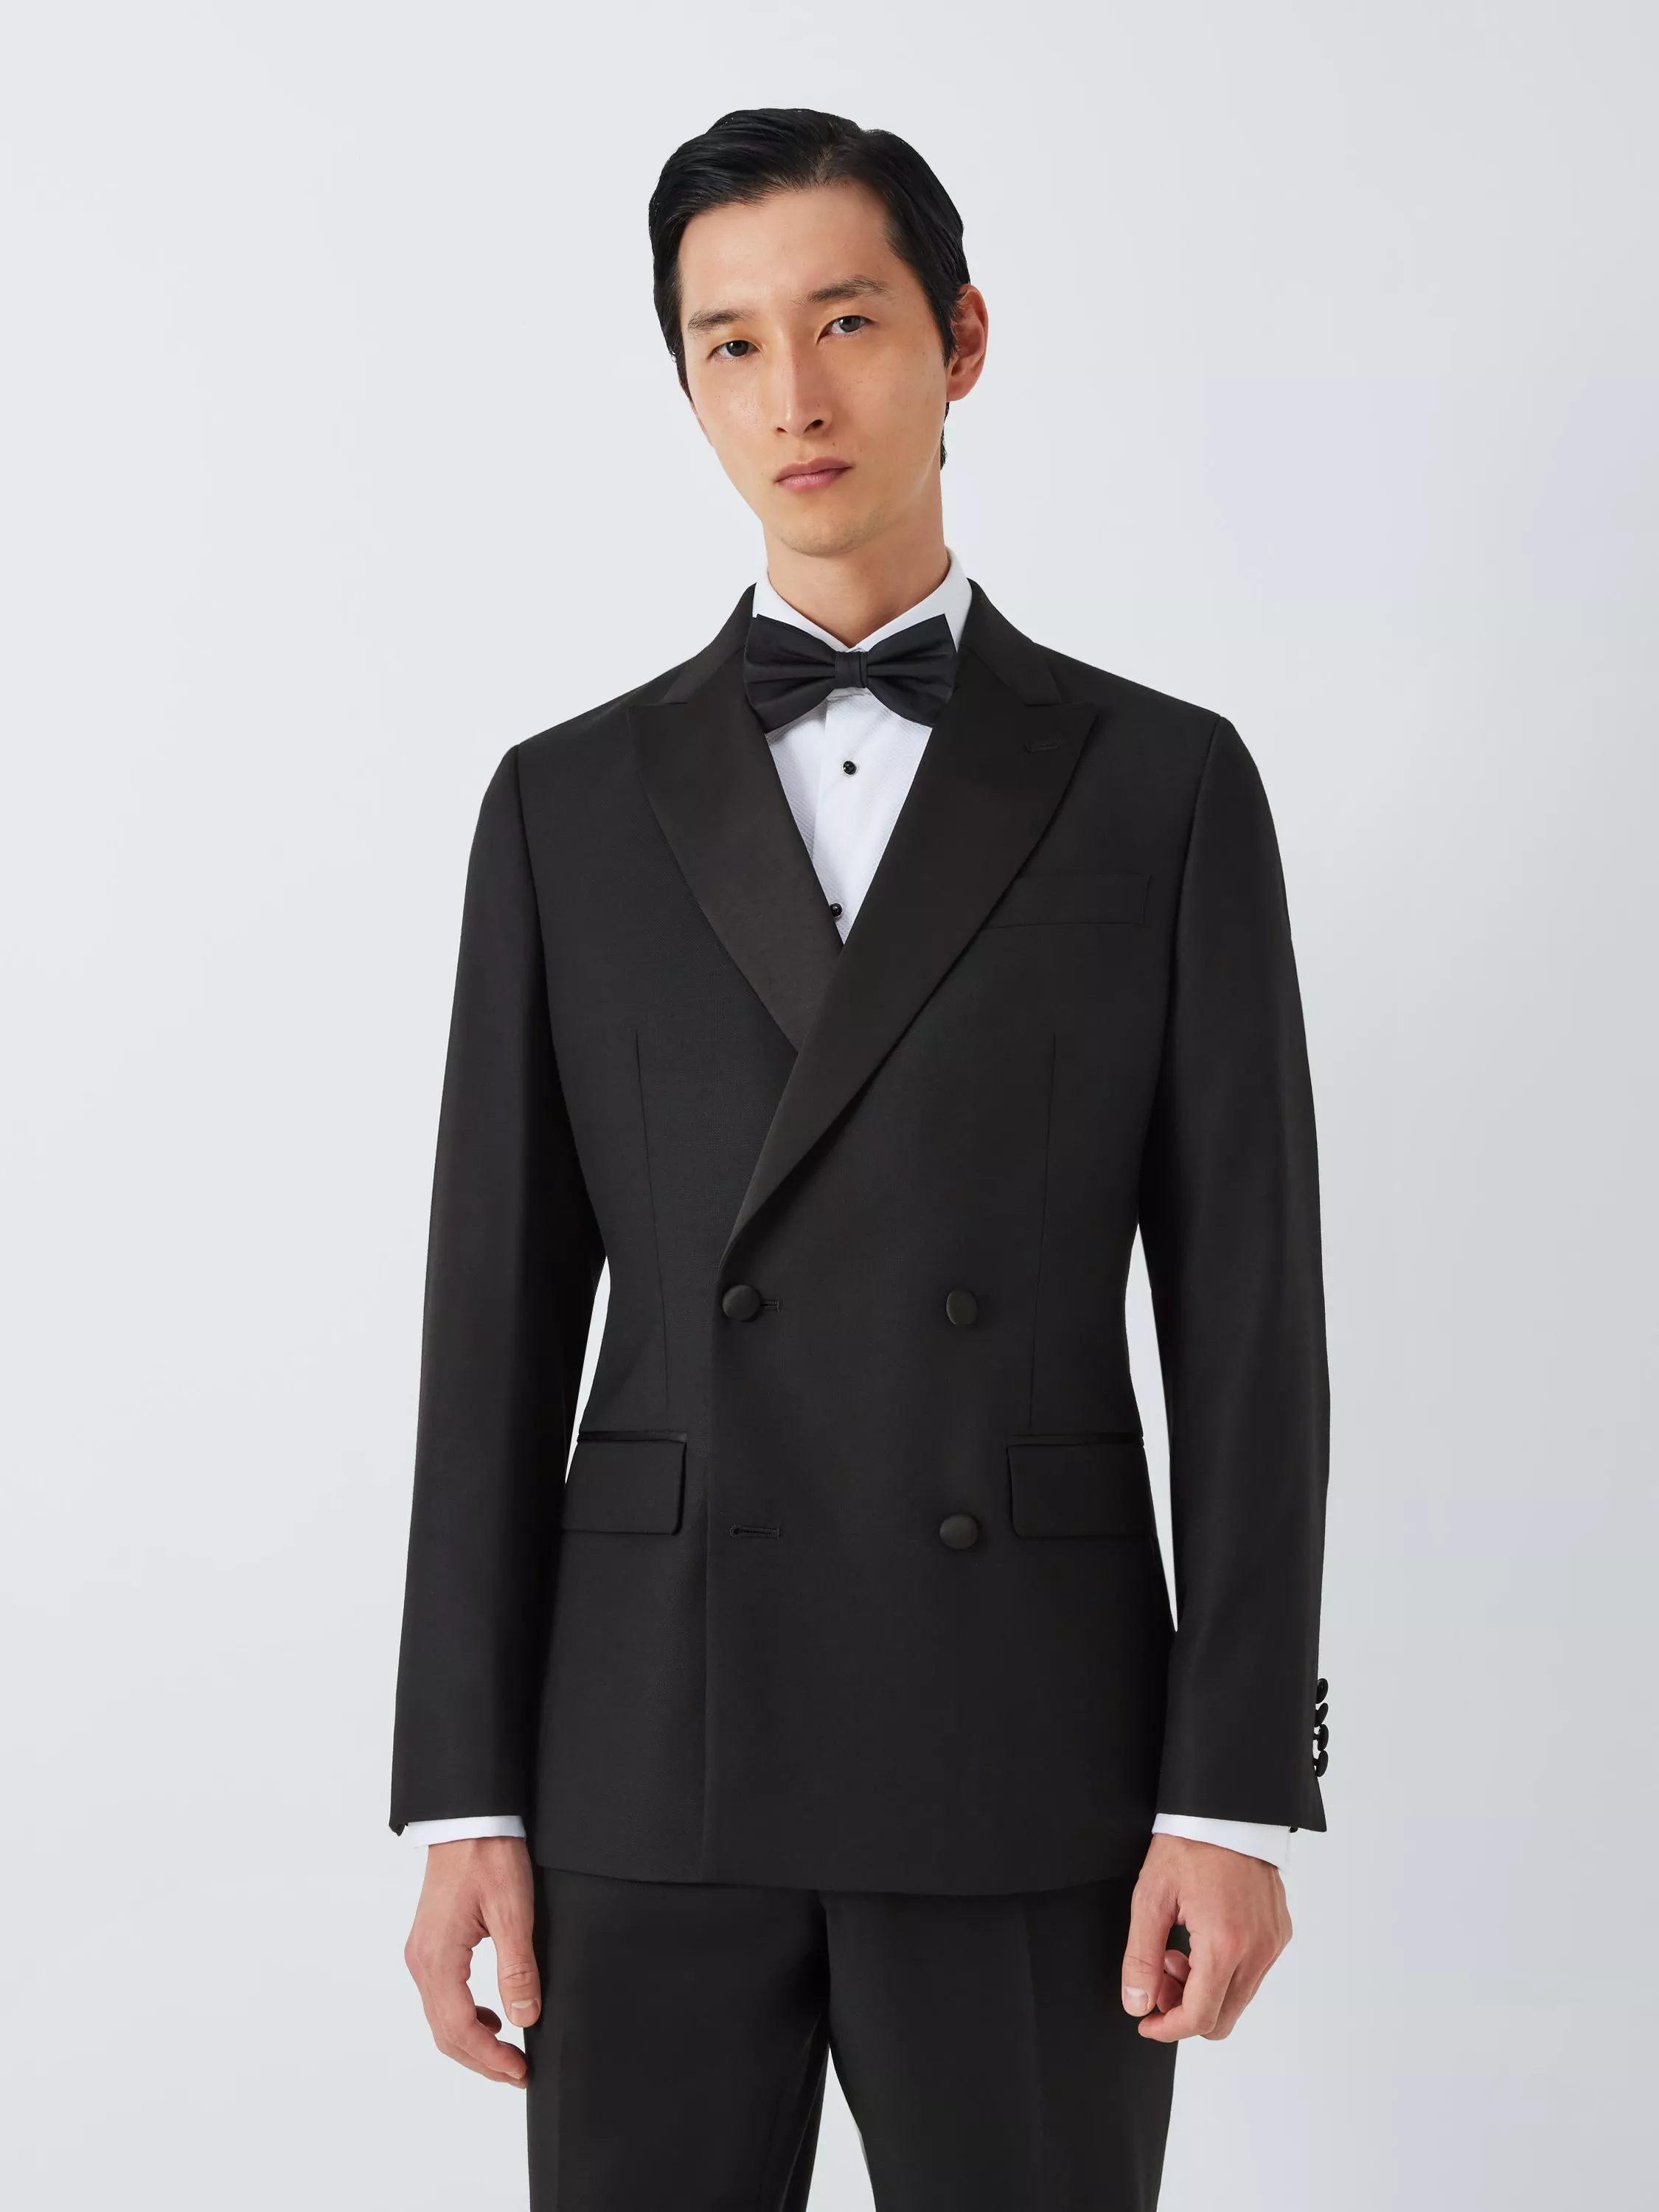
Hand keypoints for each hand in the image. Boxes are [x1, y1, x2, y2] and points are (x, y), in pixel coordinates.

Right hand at [403, 1835, 539, 2084]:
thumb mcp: (513, 1911)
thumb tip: (524, 2018)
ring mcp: (422, 1954)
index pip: (460, 2029)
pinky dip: (464, 2018)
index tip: (519, 2071)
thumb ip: (517, 1969)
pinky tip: (492, 2017)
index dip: (490, 2059)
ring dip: (472, 2043)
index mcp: (439, 1958)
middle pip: (445, 2033)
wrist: (467, 1818)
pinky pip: (441, 1997)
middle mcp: (422, 1961)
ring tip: (507, 2053)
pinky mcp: (430, 1945)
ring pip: (441, 2018)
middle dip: (481, 2060)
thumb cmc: (488, 1856)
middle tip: (517, 2073)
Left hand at [1120, 1833, 1290, 2041]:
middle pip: (1222, 2019)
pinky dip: (1224, 1972)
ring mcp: (1273, 1943)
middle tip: (1160, 1975)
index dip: (1167, 2028)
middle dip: (1184, 2009)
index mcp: (1225, 1944)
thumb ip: (1141, 1958)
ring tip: (1178, 1950)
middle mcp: (1257, 1950)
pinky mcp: (1279, 1933)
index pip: (1200, 2017)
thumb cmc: (1189, 1845)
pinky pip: (1252, 1974)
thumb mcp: (1151, 1898)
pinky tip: (1201, 1940)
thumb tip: (1137, 2004)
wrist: (1225, 1810)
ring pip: (1237, 1999)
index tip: (1146, 2021)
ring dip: (1204, 1989)